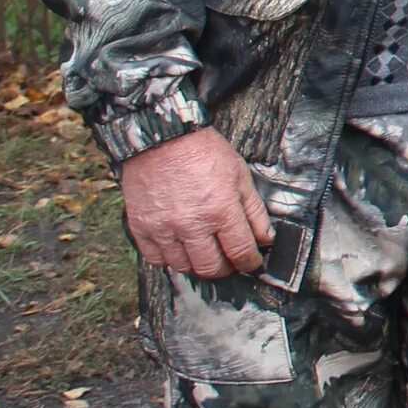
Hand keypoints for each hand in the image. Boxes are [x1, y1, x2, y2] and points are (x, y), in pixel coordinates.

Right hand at [119, 128, 271, 277]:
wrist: (163, 139)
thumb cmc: (204, 153)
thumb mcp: (240, 176)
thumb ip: (254, 211)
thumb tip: (265, 238)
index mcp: (220, 210)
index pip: (240, 252)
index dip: (250, 262)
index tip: (253, 263)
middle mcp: (191, 225)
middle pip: (211, 267)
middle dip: (226, 269)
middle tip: (229, 262)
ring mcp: (163, 229)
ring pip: (184, 267)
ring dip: (198, 266)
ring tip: (205, 254)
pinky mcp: (142, 228)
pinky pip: (156, 260)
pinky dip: (170, 260)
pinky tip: (180, 250)